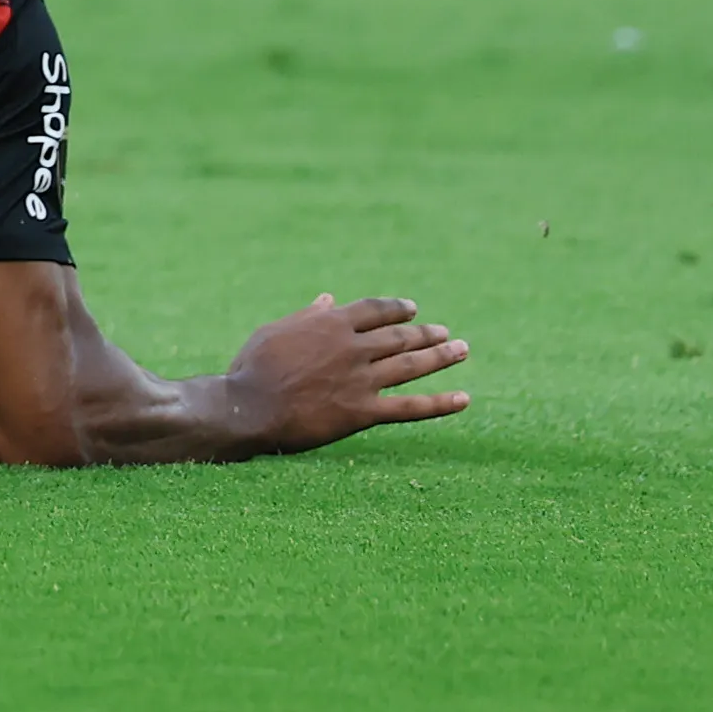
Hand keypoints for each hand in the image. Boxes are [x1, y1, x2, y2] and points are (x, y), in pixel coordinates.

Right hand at [222, 293, 472, 452]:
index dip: (396, 309)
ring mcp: (360, 380)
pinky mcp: (363, 412)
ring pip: (412, 365)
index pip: (374, 310)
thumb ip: (307, 316)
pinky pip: (410, 408)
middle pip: (400, 336)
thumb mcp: (275, 331)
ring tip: (462, 349)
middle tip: (446, 334)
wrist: (247, 406)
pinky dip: (440, 403)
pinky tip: (464, 399)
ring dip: (440, 356)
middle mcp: (352, 347)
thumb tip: (328, 299)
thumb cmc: (253, 367)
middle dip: (426, 333)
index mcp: (330, 324)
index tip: (412, 310)